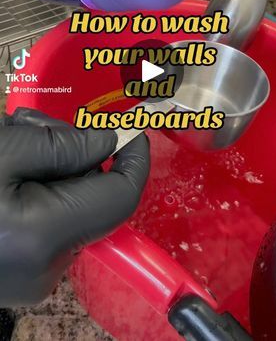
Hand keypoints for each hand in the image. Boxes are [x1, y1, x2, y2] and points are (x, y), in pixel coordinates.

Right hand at [0, 108, 149, 306]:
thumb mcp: (5, 146)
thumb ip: (66, 145)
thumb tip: (110, 141)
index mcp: (43, 237)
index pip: (120, 199)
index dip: (134, 159)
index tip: (134, 129)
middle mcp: (44, 270)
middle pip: (93, 199)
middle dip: (77, 156)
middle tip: (36, 127)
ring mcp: (32, 277)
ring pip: (71, 207)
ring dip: (54, 168)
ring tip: (12, 141)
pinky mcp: (20, 272)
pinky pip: (50, 223)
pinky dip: (40, 190)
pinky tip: (7, 169)